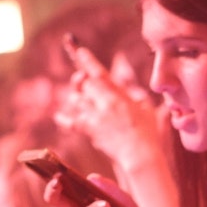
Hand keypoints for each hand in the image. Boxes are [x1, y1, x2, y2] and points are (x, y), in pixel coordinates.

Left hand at [55, 44, 161, 170]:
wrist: (140, 155)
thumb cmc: (147, 132)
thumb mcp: (144, 107)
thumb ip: (132, 95)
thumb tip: (122, 87)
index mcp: (119, 96)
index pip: (100, 74)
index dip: (88, 61)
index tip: (80, 51)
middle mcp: (105, 104)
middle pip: (84, 85)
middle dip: (82, 82)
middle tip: (83, 82)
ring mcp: (96, 118)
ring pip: (76, 100)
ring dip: (77, 99)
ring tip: (83, 101)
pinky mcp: (90, 132)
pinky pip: (71, 122)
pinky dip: (64, 118)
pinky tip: (59, 116)